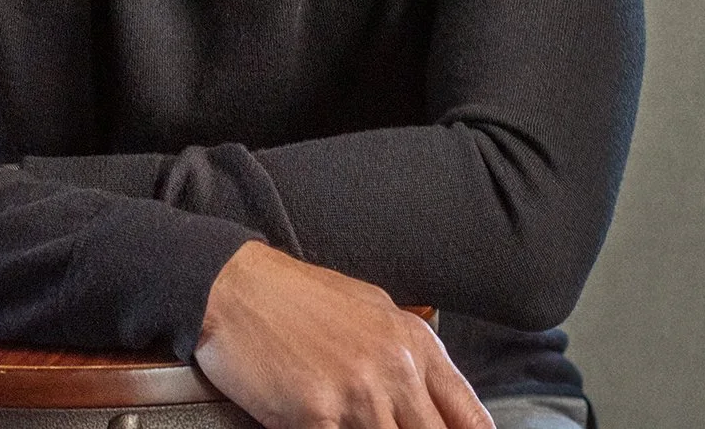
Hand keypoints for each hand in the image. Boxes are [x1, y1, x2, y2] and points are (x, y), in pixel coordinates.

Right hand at [195, 241, 493, 428]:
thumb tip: (432, 400)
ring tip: (351, 424)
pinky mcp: (317, 417)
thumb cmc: (298, 299)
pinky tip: (327, 428)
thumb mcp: (372, 310)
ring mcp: (359, 395)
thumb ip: (407, 356)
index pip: (470, 419)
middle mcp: (396, 370)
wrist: (234, 289)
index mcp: (415, 345)